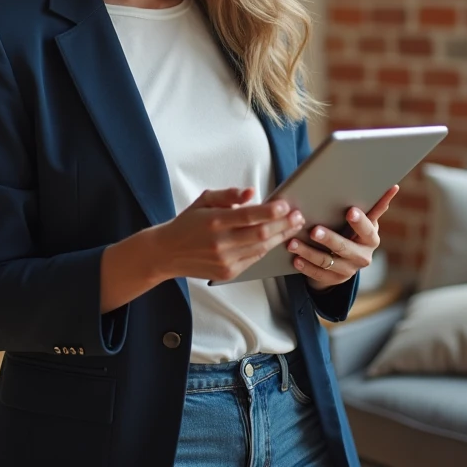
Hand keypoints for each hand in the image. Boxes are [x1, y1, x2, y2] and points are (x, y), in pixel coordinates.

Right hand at [152, 188, 305, 282]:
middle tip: (298, 216)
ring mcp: (225, 261)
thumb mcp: (203, 200)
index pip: (249, 216)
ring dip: (280, 237)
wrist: (167, 253)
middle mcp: (220, 243)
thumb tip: (251, 192)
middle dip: (283, 225)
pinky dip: (267, 249)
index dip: (270, 211)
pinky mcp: (228, 273)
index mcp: (214, 221)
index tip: (286, 205)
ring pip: (261, 249)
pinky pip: (254, 260)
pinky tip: (276, 239)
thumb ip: (228, 195)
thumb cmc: (187, 223)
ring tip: (293, 226)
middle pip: (261, 234)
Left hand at [286, 184, 398, 289]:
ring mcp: (349, 271)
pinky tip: (295, 259)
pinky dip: (305, 267)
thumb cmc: (354, 230)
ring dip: (309, 252)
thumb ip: (375, 206)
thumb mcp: (365, 221)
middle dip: (329, 239)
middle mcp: (363, 257)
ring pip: (327, 262)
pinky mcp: (335, 280)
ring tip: (293, 243)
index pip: (368, 231)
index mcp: (372, 239)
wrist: (348, 258)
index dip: (360, 222)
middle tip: (314, 230)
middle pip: (345, 248)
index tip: (350, 211)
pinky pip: (318, 275)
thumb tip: (393, 187)